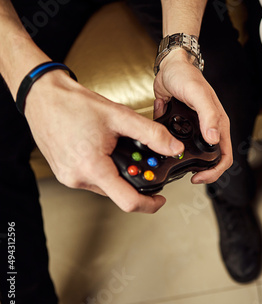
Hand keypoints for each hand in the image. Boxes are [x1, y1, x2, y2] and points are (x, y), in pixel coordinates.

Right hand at [24, 71, 183, 212]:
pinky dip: (104, 168)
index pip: (128, 201)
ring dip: (118, 172)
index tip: (160, 199)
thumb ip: (151, 134)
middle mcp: (78, 178)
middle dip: (134, 178)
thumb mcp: (120, 116)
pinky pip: (92, 179)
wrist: (42, 96)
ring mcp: (69, 178)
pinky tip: (104, 149)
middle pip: (118, 192)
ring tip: (118, 148)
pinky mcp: (64, 173)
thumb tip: (174, 148)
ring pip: (106, 185)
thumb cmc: (73, 104)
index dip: (149, 204)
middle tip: (139, 158)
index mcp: (92, 168)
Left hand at [153, 49, 231, 184]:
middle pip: (213, 159)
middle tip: (191, 177)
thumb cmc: (187, 75)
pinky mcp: (182, 127)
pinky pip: (182, 145)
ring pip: (197, 154)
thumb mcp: (198, 94)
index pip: (225, 155)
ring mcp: (196, 130)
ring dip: (190, 164)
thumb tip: (213, 138)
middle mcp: (209, 129)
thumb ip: (208, 115)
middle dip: (205, 172)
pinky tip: (167, 153)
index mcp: (218, 124)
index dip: (215, 170)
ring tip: (179, 168)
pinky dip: (176, 152)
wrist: (170, 66)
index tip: (200, 176)